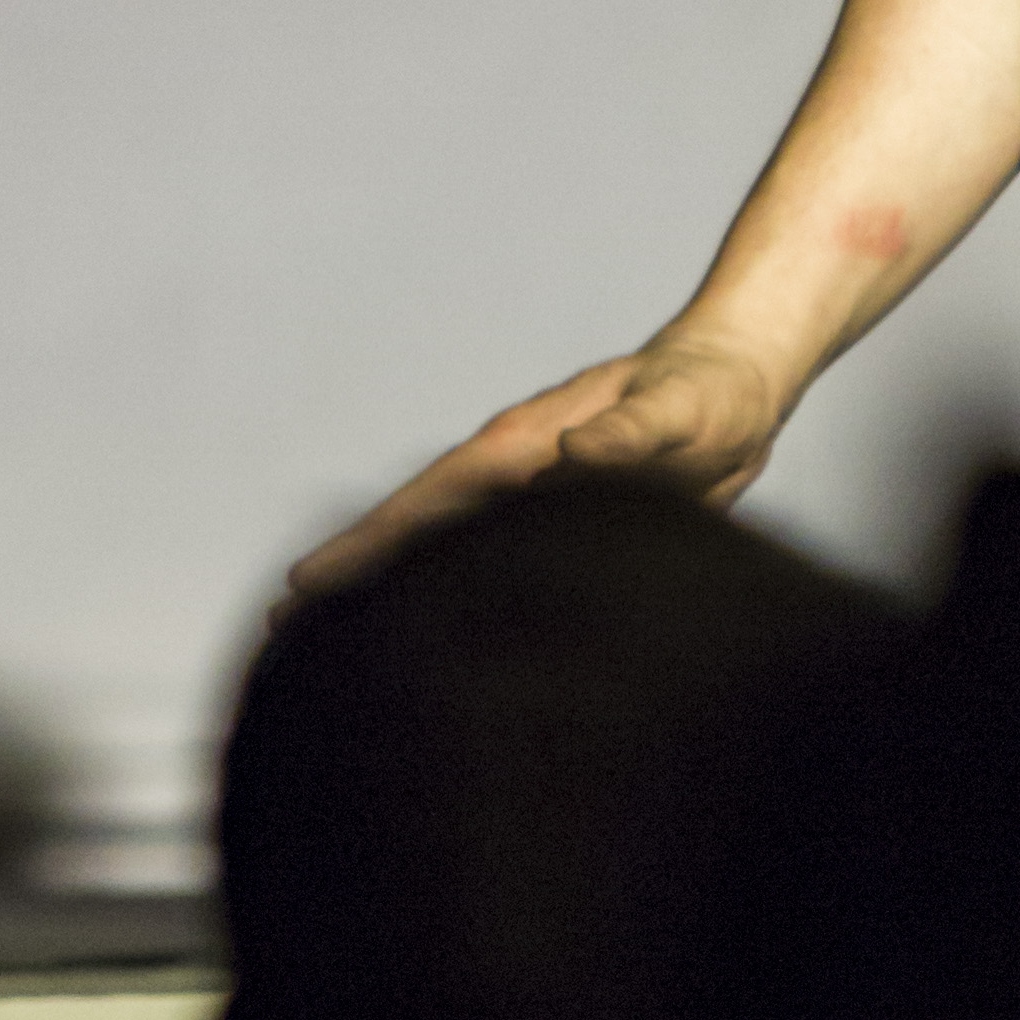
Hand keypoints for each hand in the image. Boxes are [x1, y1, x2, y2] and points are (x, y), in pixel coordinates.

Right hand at [281, 330, 791, 598]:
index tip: (305, 587)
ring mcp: (529, 493)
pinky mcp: (558, 518)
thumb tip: (570, 456)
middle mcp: (513, 469)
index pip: (427, 501)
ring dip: (387, 583)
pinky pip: (486, 556)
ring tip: (328, 638)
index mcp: (524, 447)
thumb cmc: (708, 394)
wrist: (737, 381)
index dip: (368, 546)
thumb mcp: (679, 412)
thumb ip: (631, 434)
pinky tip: (427, 621)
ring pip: (442, 543)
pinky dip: (445, 585)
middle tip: (282, 632)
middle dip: (352, 573)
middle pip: (414, 526)